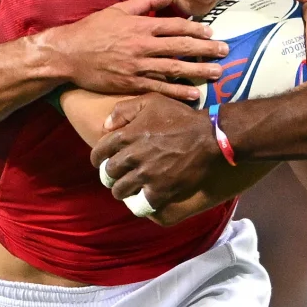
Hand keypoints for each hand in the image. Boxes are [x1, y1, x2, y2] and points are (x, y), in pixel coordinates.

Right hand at [42, 0, 223, 99]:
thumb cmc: (93, 30)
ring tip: (217, 73)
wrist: (68, 54)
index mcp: (140, 25)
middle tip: (225, 52)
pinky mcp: (131, 83)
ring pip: (174, 68)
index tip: (212, 33)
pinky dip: (177, 92)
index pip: (175, 26)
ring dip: (198, 71)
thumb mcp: (118, 9)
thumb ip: (146, 1)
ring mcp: (137, 66)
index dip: (196, 30)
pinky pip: (159, 88)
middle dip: (205, 50)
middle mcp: (142, 45)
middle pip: (180, 46)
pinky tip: (194, 95)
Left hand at [93, 93, 221, 207]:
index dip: (97, 159)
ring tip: (128, 189)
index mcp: (126, 135)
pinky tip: (143, 199)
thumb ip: (124, 109)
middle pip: (109, 174)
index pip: (99, 152)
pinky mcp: (160, 191)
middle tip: (117, 176)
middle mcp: (132, 157)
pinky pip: (140, 204)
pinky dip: (139, 204)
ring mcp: (145, 176)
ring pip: (120, 191)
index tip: (101, 162)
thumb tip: (106, 126)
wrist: (209, 137)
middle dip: (110, 175)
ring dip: (122, 191)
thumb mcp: (152, 101)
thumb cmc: (180, 118)